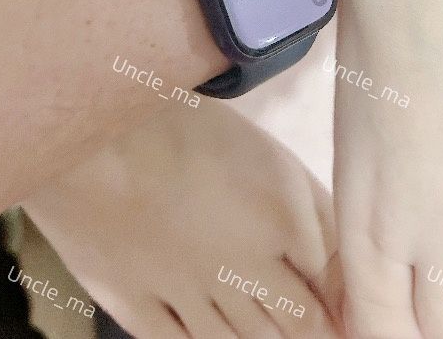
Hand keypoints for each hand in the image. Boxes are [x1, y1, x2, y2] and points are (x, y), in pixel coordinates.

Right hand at [25, 99, 343, 337]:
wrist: (93, 133)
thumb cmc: (181, 124)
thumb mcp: (261, 152)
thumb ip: (310, 204)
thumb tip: (339, 256)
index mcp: (281, 222)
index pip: (332, 286)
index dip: (343, 304)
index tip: (349, 314)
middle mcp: (242, 268)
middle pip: (295, 323)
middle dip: (312, 329)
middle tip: (322, 330)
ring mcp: (187, 293)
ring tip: (276, 333)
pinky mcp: (136, 304)